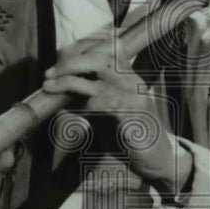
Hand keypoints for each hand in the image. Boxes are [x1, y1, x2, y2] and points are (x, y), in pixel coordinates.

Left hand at [41, 30, 191, 195]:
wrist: (160, 160)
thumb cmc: (131, 137)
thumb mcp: (107, 114)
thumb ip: (89, 100)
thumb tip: (61, 95)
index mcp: (128, 77)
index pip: (107, 48)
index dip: (80, 50)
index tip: (59, 60)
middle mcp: (133, 81)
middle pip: (100, 56)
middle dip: (70, 62)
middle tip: (49, 74)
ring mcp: (134, 96)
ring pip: (99, 74)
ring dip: (69, 80)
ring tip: (50, 86)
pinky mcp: (132, 115)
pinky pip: (103, 101)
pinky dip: (81, 102)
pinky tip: (68, 108)